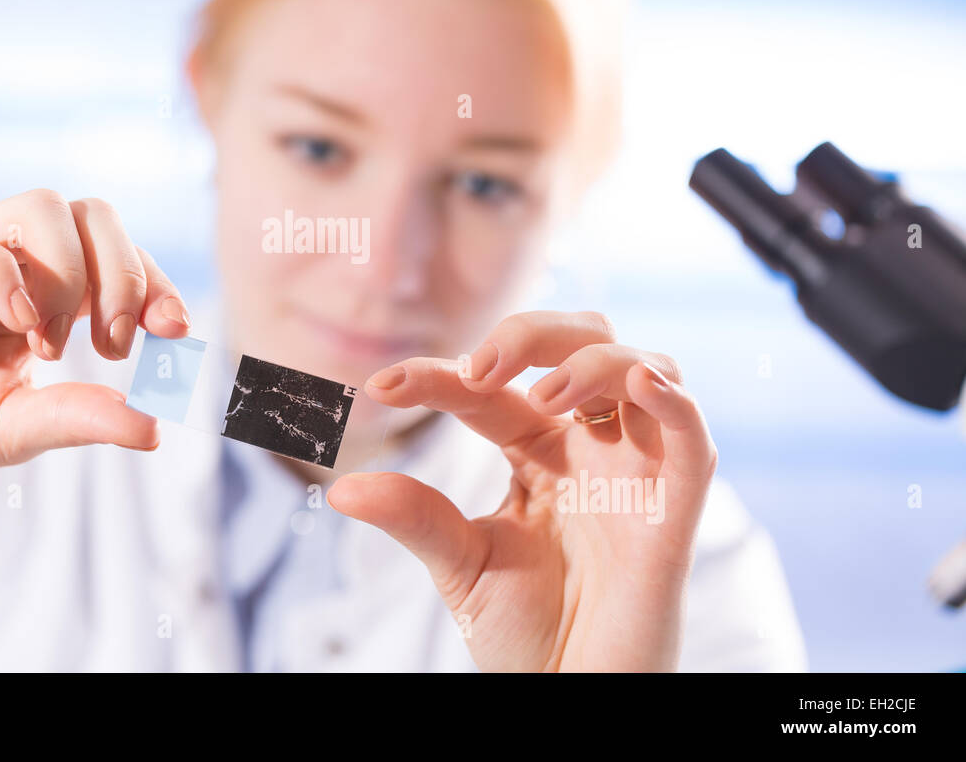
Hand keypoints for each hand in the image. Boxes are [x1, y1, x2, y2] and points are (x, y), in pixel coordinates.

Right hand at [0, 189, 189, 490]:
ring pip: (37, 207)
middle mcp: (9, 265)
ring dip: (67, 273)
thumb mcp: (14, 430)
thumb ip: (80, 419)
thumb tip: (156, 428)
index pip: (117, 253)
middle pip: (90, 212)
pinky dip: (3, 273)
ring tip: (51, 344)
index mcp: (43, 294)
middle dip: (123, 274)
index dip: (154, 281)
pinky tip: (18, 326)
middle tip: (115, 345)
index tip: (176, 331)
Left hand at [328, 310, 716, 671]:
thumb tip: (340, 489)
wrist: (571, 697)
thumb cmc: (526, 635)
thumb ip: (415, 516)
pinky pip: (694, 436)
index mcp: (537, 452)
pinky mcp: (677, 509)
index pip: (491, 387)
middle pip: (578, 344)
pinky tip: (640, 383)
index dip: (438, 374)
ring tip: (542, 398)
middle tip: (477, 368)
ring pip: (638, 368)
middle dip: (530, 335)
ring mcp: (636, 471)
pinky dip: (675, 399)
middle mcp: (590, 446)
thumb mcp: (460, 565)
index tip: (381, 387)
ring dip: (591, 364)